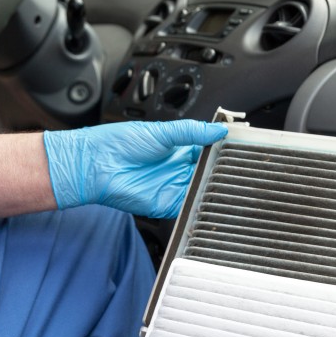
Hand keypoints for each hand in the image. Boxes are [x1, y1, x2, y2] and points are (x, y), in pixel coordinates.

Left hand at [43, 120, 226, 217]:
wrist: (96, 165)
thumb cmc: (119, 143)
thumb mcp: (162, 131)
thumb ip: (193, 132)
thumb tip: (220, 130)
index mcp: (180, 149)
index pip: (210, 150)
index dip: (223, 149)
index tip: (240, 146)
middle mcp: (179, 169)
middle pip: (210, 171)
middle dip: (223, 169)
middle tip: (239, 164)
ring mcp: (175, 187)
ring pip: (204, 189)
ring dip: (215, 186)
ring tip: (228, 178)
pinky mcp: (169, 205)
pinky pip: (191, 206)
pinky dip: (202, 203)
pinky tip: (210, 194)